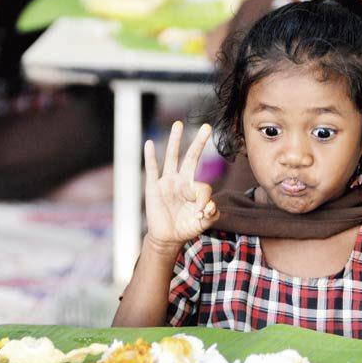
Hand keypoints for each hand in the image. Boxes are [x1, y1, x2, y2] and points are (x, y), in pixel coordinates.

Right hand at [143, 121, 218, 248]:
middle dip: (199, 143)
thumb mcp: (203, 223)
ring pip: (171, 157)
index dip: (203, 202)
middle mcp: (182, 180)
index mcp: (195, 188)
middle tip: (206, 127)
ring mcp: (167, 182)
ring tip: (178, 124)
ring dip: (175, 141)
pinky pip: (152, 169)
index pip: (203, 187)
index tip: (201, 214)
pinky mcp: (153, 187)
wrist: (168, 238)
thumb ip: (212, 215)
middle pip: (191, 157)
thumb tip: (209, 206)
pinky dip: (149, 157)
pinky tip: (149, 143)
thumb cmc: (186, 227)